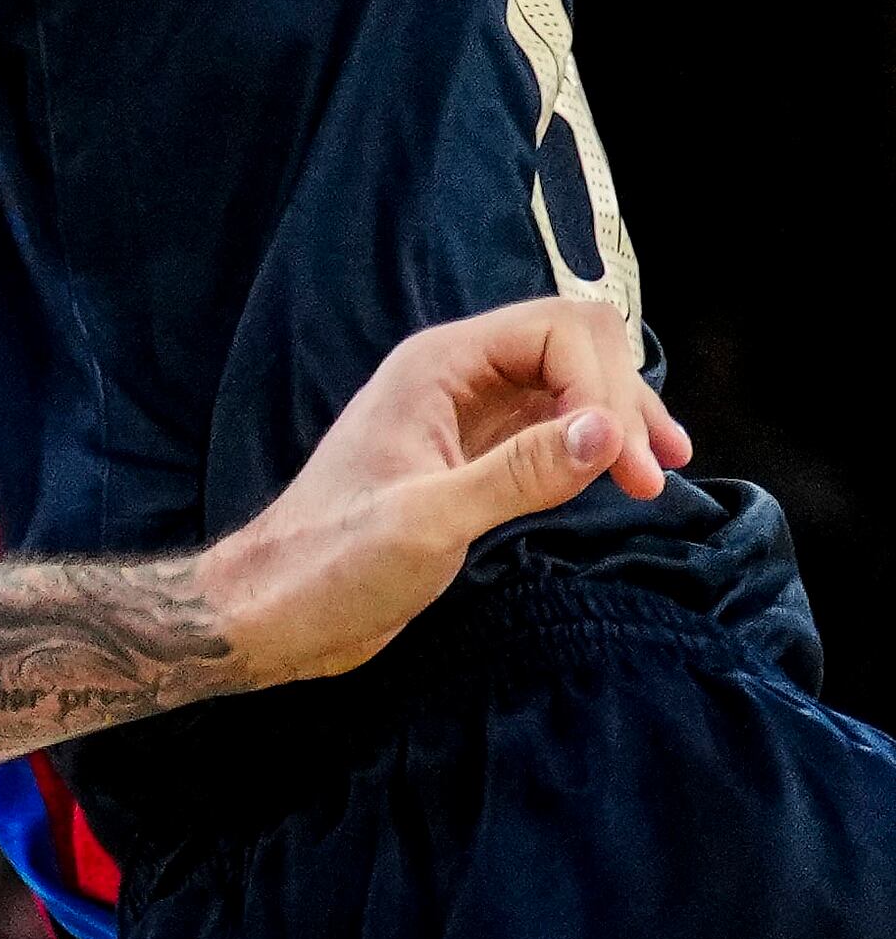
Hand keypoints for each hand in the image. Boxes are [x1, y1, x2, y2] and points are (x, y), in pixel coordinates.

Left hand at [199, 299, 688, 686]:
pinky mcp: (472, 456)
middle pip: (570, 343)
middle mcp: (452, 376)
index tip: (629, 467)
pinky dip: (592, 442)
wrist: (278, 608)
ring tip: (659, 472)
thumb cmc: (333, 564)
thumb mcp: (430, 522)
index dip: (605, 388)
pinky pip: (548, 424)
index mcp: (435, 366)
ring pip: (566, 383)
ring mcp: (463, 414)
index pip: (557, 330)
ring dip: (617, 416)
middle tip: (650, 478)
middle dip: (621, 397)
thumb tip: (608, 430)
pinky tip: (618, 475)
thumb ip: (519, 473)